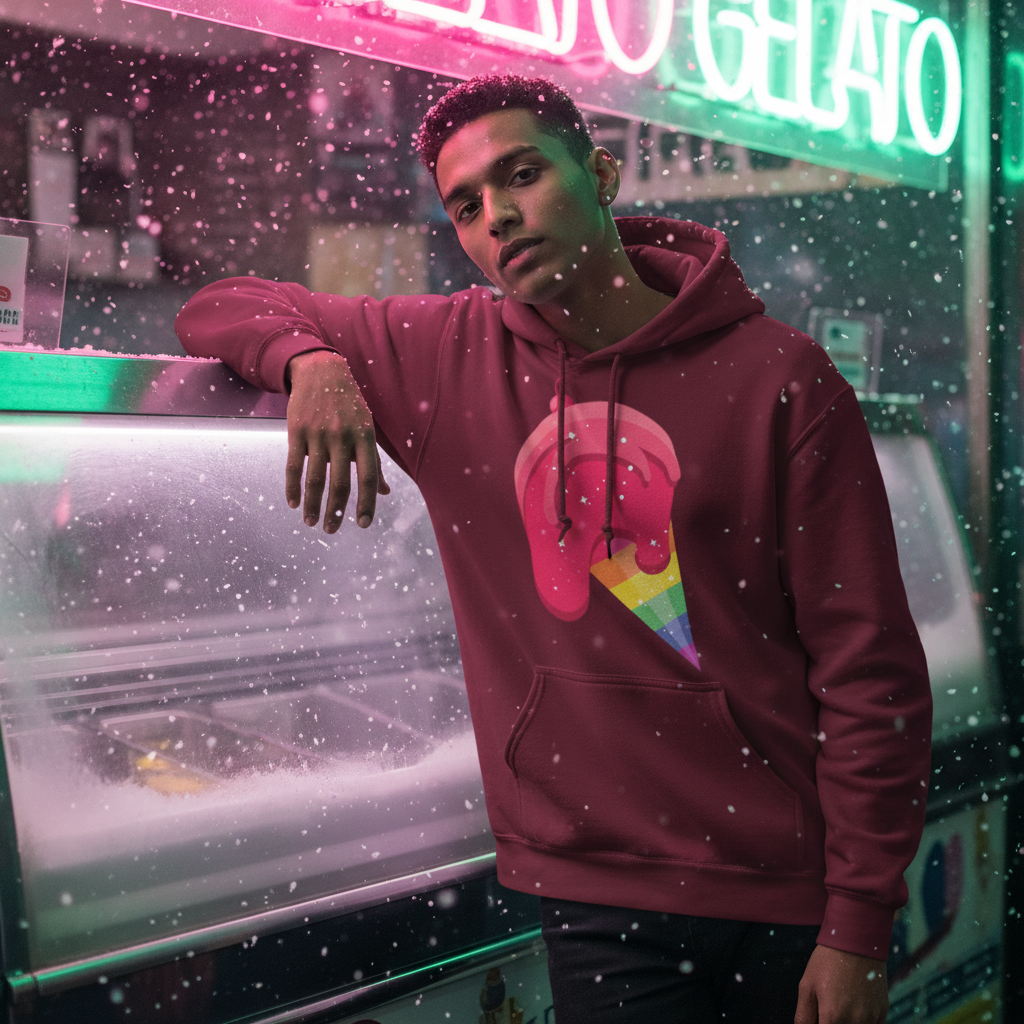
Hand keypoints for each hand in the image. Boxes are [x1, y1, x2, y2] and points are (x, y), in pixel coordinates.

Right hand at [285, 349, 389, 532]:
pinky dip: (292, 487)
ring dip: (313, 505)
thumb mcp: (367, 429)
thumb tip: (385, 492)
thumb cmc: (349, 406)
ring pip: (315, 478)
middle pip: (341, 483)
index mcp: (364, 438)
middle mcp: (343, 437)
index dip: (367, 503)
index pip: (369, 477)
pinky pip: (293, 465)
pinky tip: (294, 503)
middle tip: (331, 531)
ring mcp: (318, 434)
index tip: (363, 524)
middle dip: (336, 511)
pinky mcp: (297, 431)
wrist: (321, 372)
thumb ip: (374, 461)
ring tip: (311, 522)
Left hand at [795, 945, 887, 1023]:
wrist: (856, 940)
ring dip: (847, 1021)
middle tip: (829, 1005)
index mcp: (832, 1017)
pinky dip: (861, 1020)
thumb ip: (803, 1016)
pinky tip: (854, 1001)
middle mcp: (854, 1022)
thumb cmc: (827, 962)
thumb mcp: (807, 985)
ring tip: (841, 999)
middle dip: (832, 1021)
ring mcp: (871, 1018)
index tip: (820, 1016)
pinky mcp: (883, 1012)